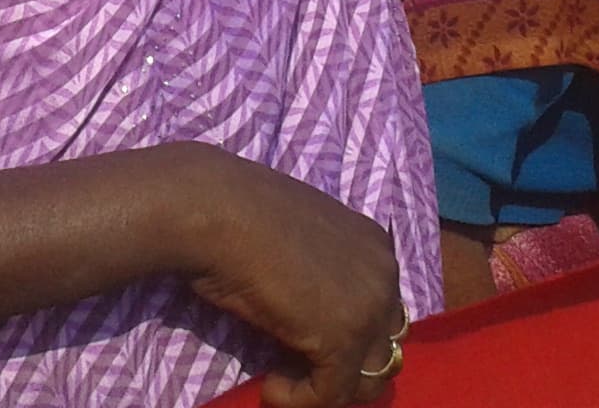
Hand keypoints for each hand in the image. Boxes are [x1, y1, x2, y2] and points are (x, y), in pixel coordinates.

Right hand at [181, 150, 407, 407]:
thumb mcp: (300, 240)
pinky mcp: (343, 338)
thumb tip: (314, 313)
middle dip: (344, 366)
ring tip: (280, 378)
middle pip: (384, 348)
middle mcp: (384, 274)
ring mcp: (368, 307)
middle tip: (296, 365)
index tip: (304, 343)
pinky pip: (332, 395)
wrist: (214, 210)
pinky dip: (299, 401)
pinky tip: (269, 390)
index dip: (347, 336)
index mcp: (375, 245)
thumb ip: (324, 272)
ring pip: (367, 380)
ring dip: (325, 388)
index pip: (381, 311)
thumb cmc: (238, 214)